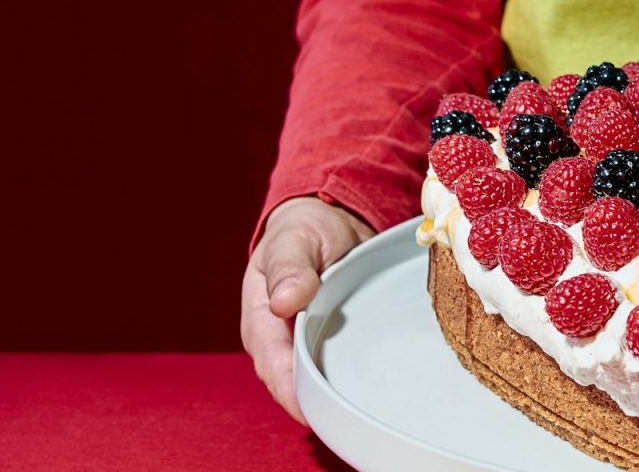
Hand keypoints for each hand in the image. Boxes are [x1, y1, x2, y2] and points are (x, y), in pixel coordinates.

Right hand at [241, 196, 374, 423]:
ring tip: (366, 412)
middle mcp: (281, 340)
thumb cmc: (303, 229)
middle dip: (318, 402)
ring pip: (318, 379)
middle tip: (350, 418)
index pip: (273, 365)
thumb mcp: (294, 239)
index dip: (291, 391)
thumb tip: (283, 303)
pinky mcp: (332, 342)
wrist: (328, 221)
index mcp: (261, 320)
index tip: (314, 410)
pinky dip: (353, 379)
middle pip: (295, 383)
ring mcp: (307, 344)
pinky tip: (377, 390)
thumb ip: (288, 267)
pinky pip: (338, 367)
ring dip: (337, 394)